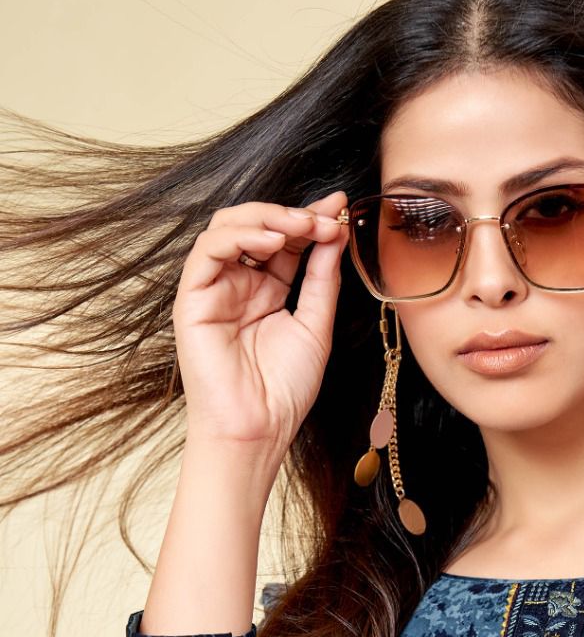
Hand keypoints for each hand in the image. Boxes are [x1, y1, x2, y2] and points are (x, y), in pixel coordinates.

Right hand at [172, 191, 349, 459]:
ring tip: (300, 226)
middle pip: (256, 225)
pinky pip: (208, 251)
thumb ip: (322, 278)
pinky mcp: (192, 298)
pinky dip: (238, 237)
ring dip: (267, 218)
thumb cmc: (284, 390)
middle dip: (292, 215)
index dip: (310, 219)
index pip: (285, 240)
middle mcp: (238, 284)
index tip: (339, 207)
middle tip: (324, 218)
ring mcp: (214, 288)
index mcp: (267, 290)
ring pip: (228, 227)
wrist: (258, 429)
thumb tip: (335, 233)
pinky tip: (270, 243)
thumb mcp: (315, 325)